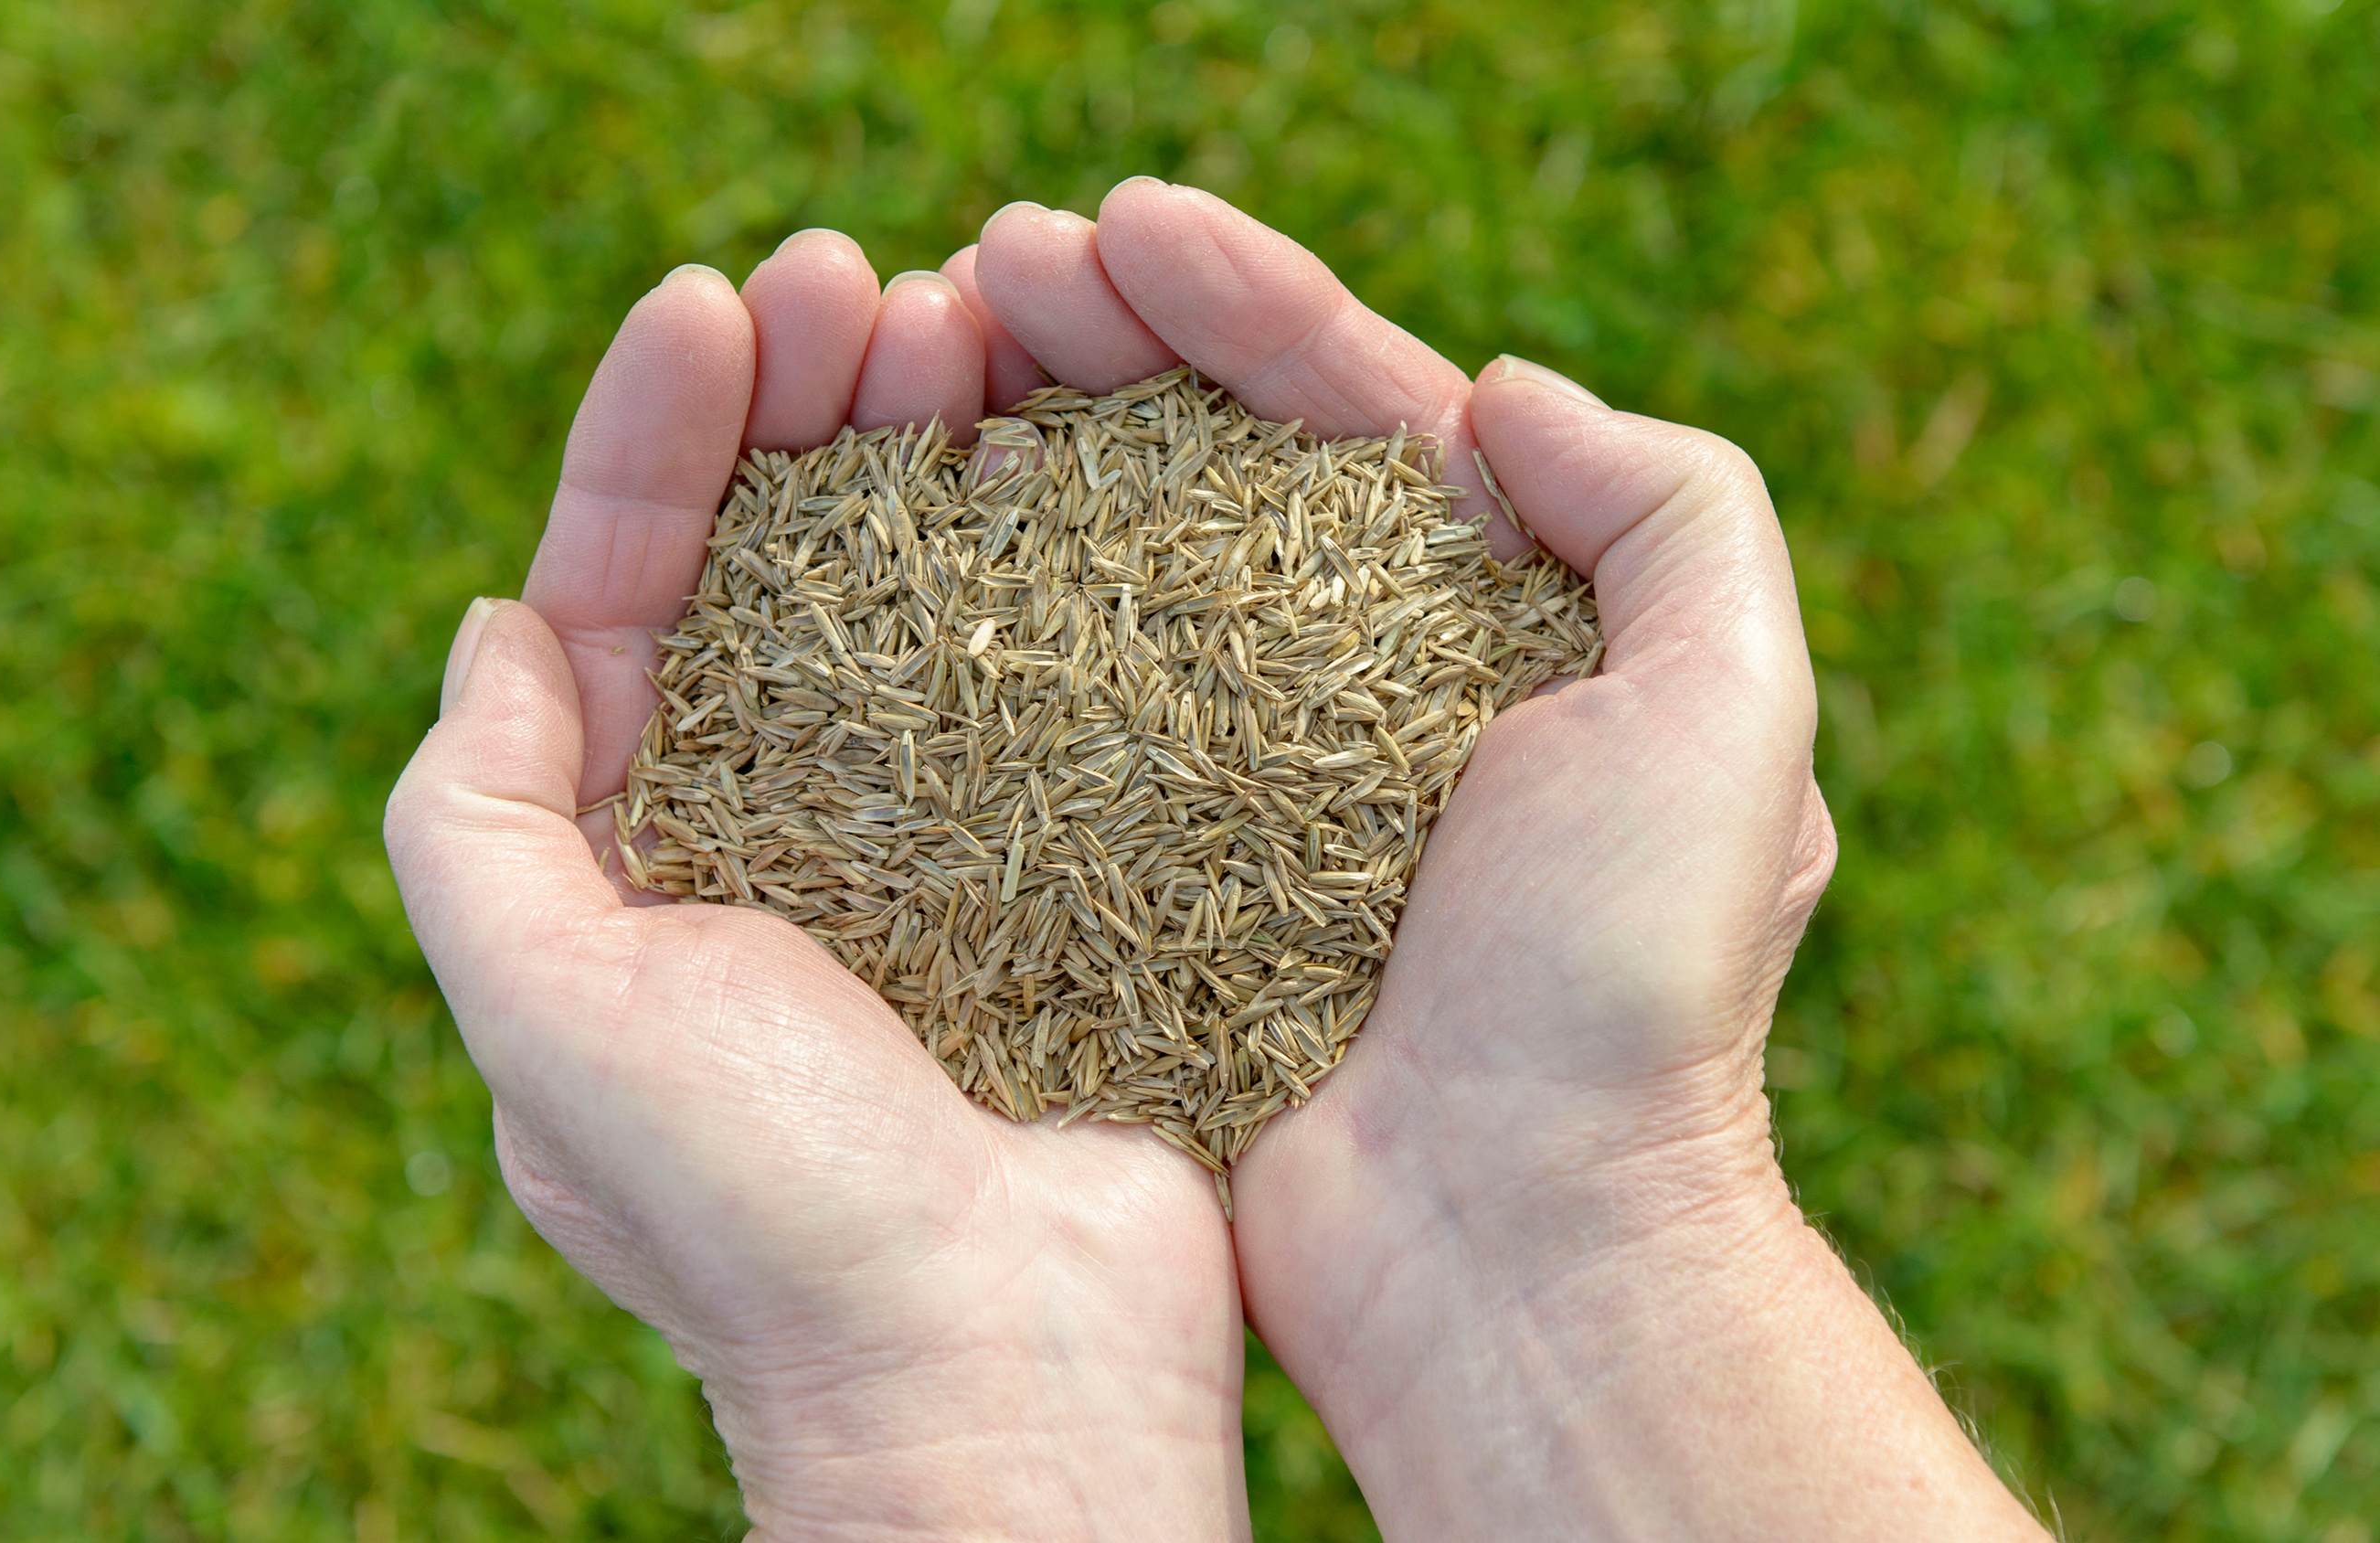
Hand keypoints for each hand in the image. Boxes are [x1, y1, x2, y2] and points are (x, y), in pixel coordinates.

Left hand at [384, 234, 1245, 1539]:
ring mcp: (927, 851)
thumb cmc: (765, 1225)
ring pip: (914, 600)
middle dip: (797, 413)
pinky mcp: (1066, 870)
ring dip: (928, 452)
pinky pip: (1051, 681)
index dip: (651, 442)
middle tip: (865, 282)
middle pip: (771, 570)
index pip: (618, 597)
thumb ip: (477, 828)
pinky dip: (1053, 560)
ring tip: (973, 324)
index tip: (719, 306)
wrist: (1002, 1383)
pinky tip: (1078, 461)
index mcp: (627, 864)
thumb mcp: (549, 1027)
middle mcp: (769, 842)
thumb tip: (498, 628)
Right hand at [972, 181, 2048, 1539]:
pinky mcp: (1133, 885)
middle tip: (977, 269)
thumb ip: (1668, 510)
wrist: (1514, 1248)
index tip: (1117, 225)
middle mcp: (1348, 689)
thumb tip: (1497, 393)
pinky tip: (897, 543)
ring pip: (1105, 573)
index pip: (1353, 411)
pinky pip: (1037, 726)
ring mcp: (1229, 786)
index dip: (1241, 302)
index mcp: (1489, 625)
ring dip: (1013, 449)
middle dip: (1099, 344)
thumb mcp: (1725, 712)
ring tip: (911, 359)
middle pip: (1205, 466)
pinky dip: (970, 622)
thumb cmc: (1629, 990)